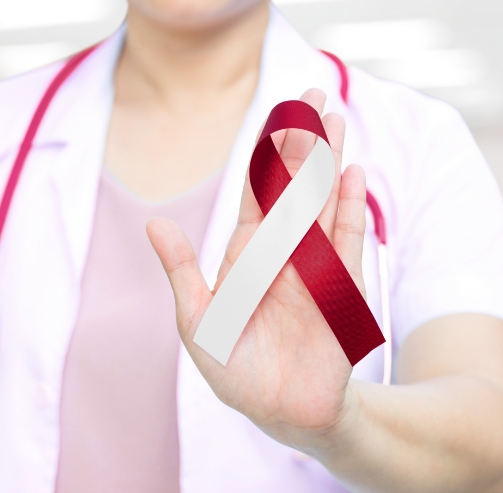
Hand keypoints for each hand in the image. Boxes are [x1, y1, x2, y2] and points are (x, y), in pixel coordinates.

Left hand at [147, 88, 366, 453]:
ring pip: (322, 205)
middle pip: (293, 187)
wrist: (281, 412)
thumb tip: (154, 222)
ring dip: (328, 164)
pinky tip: (352, 176)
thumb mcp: (198, 320)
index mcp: (245, 255)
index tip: (278, 116)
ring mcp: (313, 267)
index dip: (266, 154)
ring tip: (336, 122)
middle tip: (315, 95)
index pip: (256, 193)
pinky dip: (350, 211)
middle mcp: (281, 252)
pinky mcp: (341, 290)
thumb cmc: (235, 369)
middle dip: (304, 143)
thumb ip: (181, 271)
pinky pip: (348, 244)